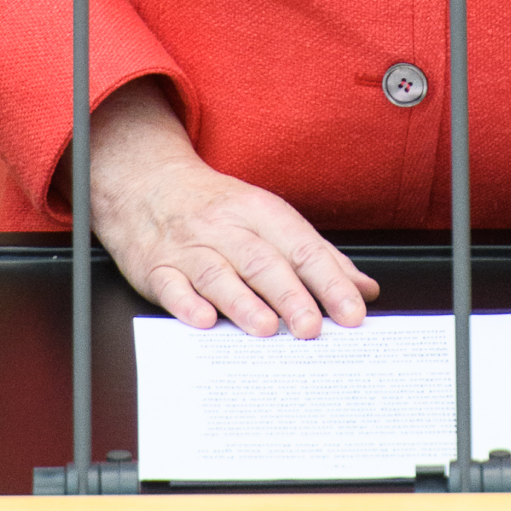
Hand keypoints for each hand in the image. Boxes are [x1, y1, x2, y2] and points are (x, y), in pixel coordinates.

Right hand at [79, 79, 379, 337]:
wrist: (147, 182)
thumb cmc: (217, 208)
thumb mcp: (269, 219)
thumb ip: (317, 256)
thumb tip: (363, 289)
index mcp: (261, 214)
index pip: (303, 249)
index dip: (330, 282)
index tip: (352, 312)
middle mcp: (227, 229)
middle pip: (263, 262)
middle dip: (291, 296)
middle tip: (312, 328)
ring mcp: (189, 248)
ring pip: (219, 274)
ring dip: (243, 303)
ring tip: (267, 328)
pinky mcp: (157, 267)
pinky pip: (172, 285)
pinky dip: (187, 303)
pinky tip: (204, 320)